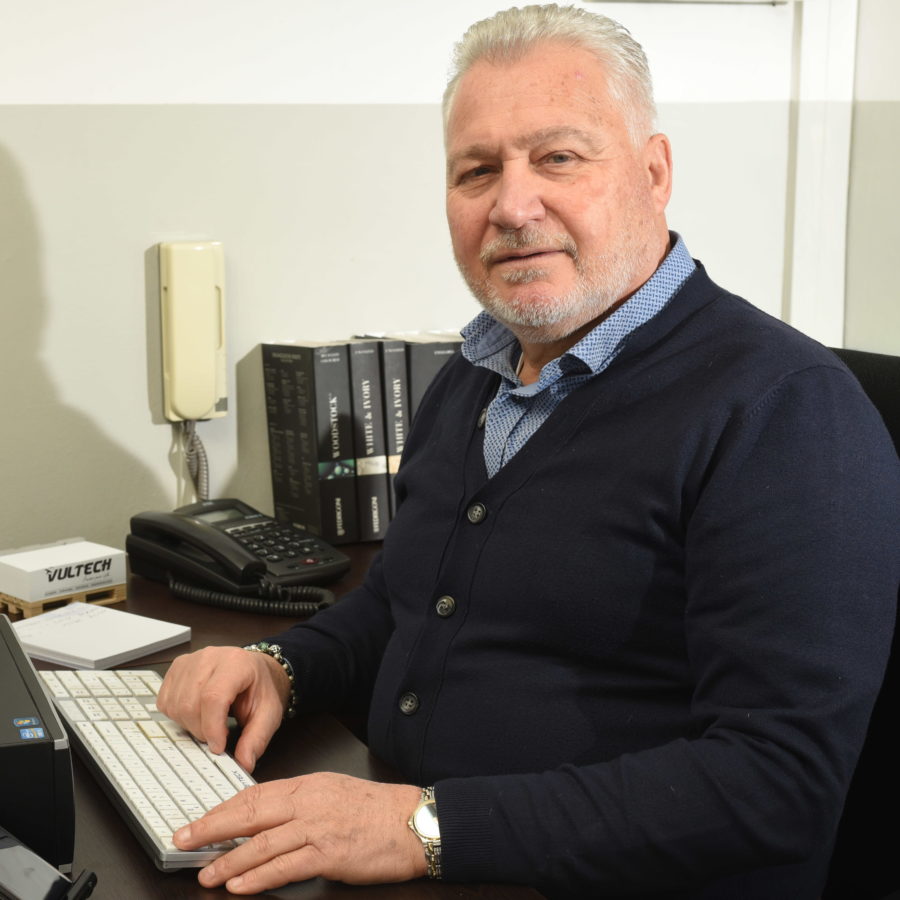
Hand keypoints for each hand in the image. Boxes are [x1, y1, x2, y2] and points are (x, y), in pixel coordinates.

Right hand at [157, 646, 289, 771]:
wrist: (254, 671)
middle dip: (202, 730)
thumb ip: (257, 738)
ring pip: (175, 706)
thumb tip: (244, 762)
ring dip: (190, 725)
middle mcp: (209, 657)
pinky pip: (165, 702)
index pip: (213, 697)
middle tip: (219, 734)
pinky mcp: (176, 669)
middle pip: (190, 704)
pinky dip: (178, 716)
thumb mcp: (268, 713)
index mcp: (236, 663)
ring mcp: (189, 662)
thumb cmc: (259, 688)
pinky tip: (196, 712)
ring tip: (210, 721)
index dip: (212, 728)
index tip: (218, 746)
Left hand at [173, 773, 425, 892]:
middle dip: (213, 828)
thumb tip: (264, 817)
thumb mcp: (333, 792)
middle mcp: (308, 802)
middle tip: (185, 840)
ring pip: (263, 842)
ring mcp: (318, 827)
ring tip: (206, 874)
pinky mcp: (329, 853)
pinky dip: (259, 876)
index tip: (198, 820)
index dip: (222, 809)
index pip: (254, 794)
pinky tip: (240, 885)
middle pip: (250, 813)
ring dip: (229, 860)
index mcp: (307, 785)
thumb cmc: (376, 810)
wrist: (411, 821)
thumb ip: (300, 802)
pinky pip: (286, 866)